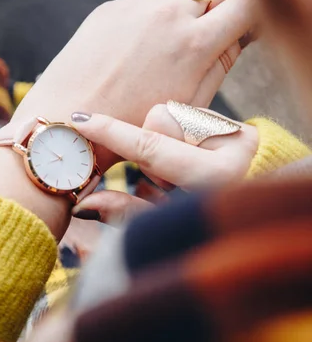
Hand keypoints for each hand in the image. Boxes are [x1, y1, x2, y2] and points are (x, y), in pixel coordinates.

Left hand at [12, 0, 256, 170]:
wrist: (65, 124)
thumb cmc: (132, 126)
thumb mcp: (189, 105)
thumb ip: (221, 64)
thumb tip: (240, 34)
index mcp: (195, 44)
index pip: (246, 4)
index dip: (248, 20)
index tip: (239, 35)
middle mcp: (168, 14)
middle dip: (217, 9)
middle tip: (203, 41)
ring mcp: (135, 6)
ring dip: (184, 8)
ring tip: (168, 47)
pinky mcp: (110, 8)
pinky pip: (144, 0)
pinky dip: (151, 15)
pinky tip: (135, 50)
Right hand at [70, 105, 258, 223]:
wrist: (260, 216)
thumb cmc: (212, 228)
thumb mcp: (170, 226)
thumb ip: (129, 212)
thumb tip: (86, 203)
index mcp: (217, 175)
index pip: (151, 146)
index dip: (112, 134)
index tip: (81, 120)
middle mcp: (231, 144)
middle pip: (159, 119)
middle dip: (149, 145)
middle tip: (165, 179)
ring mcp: (236, 129)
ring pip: (171, 114)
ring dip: (165, 141)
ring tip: (184, 172)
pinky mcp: (237, 124)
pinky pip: (188, 114)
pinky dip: (180, 137)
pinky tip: (194, 160)